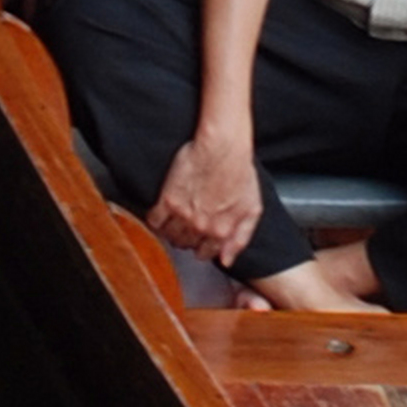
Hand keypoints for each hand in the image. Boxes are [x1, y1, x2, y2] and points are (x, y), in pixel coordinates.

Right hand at [154, 119, 264, 264]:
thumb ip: (241, 238)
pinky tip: (161, 214)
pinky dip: (156, 220)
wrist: (223, 147)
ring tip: (175, 220)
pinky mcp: (168, 199)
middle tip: (188, 226)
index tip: (200, 240)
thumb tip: (226, 260)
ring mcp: (183, 215)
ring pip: (169, 236)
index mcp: (222, 231)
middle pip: (185, 245)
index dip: (203, 247)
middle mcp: (201, 227)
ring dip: (171, 231)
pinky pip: (155, 220)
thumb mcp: (251, 208)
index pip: (206, 253)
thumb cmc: (239, 171)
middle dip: (187, 238)